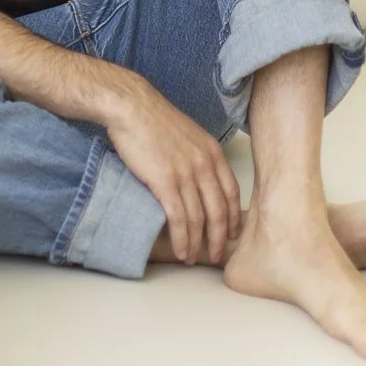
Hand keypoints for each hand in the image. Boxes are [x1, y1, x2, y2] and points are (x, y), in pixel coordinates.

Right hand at [105, 75, 241, 264]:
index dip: (232, 217)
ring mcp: (186, 173)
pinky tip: (181, 250)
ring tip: (192, 258)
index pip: (231, 192)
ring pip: (199, 218)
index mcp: (212, 152)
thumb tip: (199, 178)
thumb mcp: (188, 133)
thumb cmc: (155, 119)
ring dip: (198, 243)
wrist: (132, 107)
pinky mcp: (166, 181)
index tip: (230, 233)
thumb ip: (199, 155)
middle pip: (219, 211)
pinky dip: (182, 238)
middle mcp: (204, 164)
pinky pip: (179, 218)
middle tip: (215, 255)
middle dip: (219, 238)